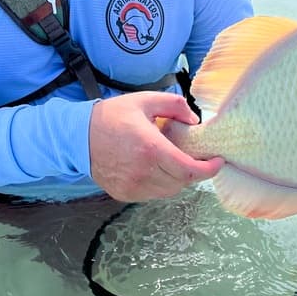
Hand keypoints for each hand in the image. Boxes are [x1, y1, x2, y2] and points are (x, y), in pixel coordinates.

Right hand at [87, 92, 223, 201]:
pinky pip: (152, 194)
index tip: (218, 161)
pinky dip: (161, 184)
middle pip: (182, 182)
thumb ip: (175, 106)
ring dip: (177, 178)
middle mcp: (142, 172)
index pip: (189, 170)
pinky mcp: (124, 194)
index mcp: (151, 149)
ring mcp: (132, 186)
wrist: (78, 136)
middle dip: (193, 170)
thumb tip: (194, 121)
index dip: (209, 169)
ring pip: (169, 191)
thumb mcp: (146, 100)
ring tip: (172, 160)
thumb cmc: (112, 116)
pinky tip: (155, 168)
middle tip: (195, 156)